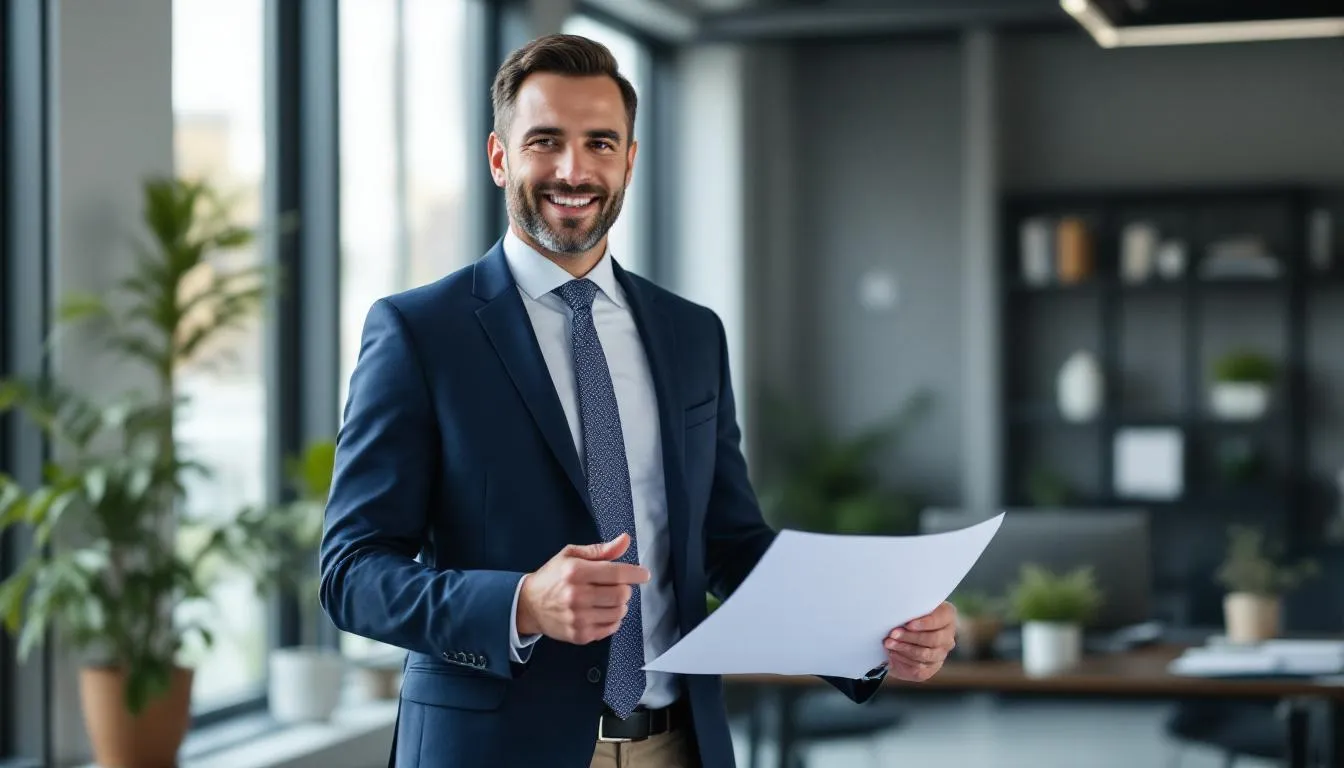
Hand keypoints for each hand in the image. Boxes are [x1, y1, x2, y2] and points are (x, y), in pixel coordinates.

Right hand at [517, 533, 649, 644]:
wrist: (528, 605)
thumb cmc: (552, 577)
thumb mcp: (571, 555)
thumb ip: (601, 550)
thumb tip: (625, 540)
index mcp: (575, 571)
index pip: (616, 573)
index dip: (635, 573)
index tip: (644, 574)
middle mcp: (577, 595)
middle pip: (621, 594)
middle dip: (625, 588)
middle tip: (617, 585)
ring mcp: (578, 617)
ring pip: (619, 612)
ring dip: (620, 604)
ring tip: (607, 599)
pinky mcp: (580, 634)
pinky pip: (611, 628)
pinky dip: (613, 619)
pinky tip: (602, 611)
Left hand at [883, 601, 956, 681]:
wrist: (902, 636)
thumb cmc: (907, 616)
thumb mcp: (910, 609)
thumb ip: (911, 609)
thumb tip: (900, 612)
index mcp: (947, 616)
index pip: (941, 619)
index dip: (925, 623)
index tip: (908, 624)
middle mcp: (947, 636)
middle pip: (933, 639)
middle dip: (910, 637)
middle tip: (893, 634)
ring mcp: (941, 653)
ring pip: (925, 654)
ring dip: (904, 648)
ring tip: (888, 643)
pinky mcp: (931, 668)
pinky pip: (919, 667)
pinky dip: (903, 659)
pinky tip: (892, 653)